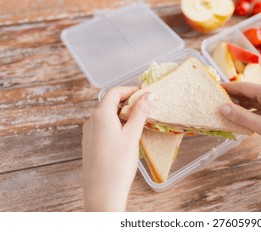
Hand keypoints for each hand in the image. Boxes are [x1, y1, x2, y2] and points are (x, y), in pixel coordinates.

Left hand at [82, 86, 151, 210]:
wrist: (102, 193)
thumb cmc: (118, 164)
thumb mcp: (132, 135)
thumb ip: (140, 113)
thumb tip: (149, 95)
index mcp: (100, 114)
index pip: (114, 92)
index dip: (130, 89)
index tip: (144, 93)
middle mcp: (91, 120)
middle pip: (109, 102)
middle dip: (127, 101)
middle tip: (145, 107)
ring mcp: (89, 133)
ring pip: (106, 115)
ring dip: (122, 113)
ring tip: (139, 121)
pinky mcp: (91, 144)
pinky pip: (103, 126)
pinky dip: (116, 124)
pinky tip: (127, 135)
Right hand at [219, 82, 260, 168]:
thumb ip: (243, 117)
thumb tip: (222, 107)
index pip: (244, 87)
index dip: (228, 88)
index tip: (213, 89)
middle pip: (249, 93)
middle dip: (233, 97)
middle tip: (215, 102)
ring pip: (255, 103)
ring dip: (241, 107)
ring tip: (224, 112)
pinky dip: (250, 115)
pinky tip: (241, 120)